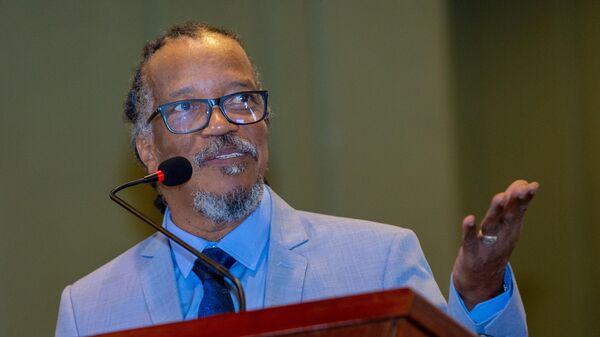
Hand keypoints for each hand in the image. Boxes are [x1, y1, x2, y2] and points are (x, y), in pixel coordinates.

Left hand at [452, 180, 538, 309]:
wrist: (481, 282)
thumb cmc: (495, 248)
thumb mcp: (507, 227)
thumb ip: (513, 205)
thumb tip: (521, 182)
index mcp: (511, 229)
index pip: (519, 210)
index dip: (525, 198)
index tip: (532, 185)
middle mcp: (502, 236)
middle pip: (509, 217)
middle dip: (515, 203)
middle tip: (522, 190)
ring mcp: (487, 245)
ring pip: (491, 225)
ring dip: (496, 211)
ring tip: (500, 197)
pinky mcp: (471, 253)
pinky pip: (469, 240)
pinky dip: (469, 230)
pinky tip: (469, 218)